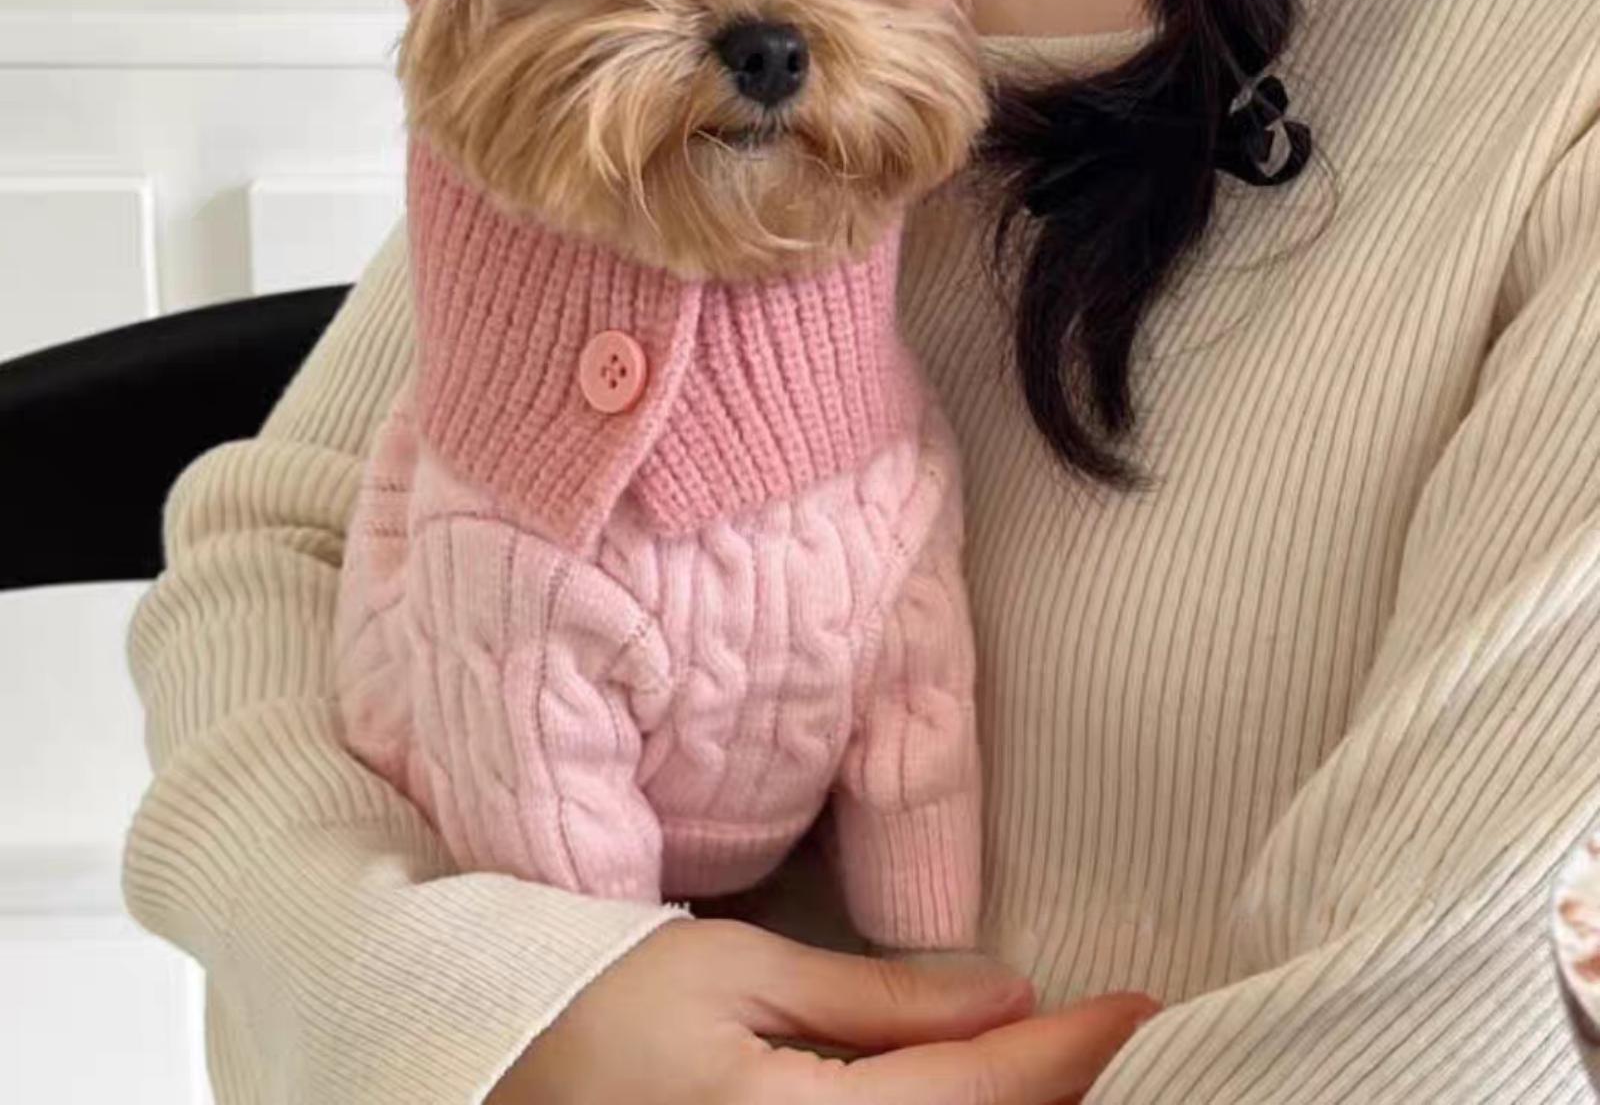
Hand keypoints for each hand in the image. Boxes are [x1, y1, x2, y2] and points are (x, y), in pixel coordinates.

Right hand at [489, 918, 1156, 1104]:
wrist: (495, 1073)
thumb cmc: (604, 1005)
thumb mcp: (740, 976)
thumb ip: (877, 1003)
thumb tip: (1001, 993)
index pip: (977, 1097)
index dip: (1069, 1053)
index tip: (1142, 1009)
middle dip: (1059, 1093)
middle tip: (1121, 1035)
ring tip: (1063, 1060)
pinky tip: (975, 1091)